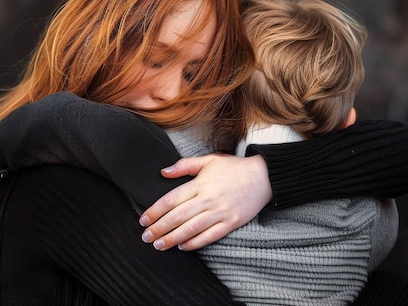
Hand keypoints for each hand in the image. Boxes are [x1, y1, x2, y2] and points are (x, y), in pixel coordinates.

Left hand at [139, 154, 271, 250]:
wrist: (264, 176)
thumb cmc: (235, 168)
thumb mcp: (209, 160)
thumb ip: (185, 165)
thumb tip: (164, 172)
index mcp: (200, 183)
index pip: (171, 199)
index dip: (155, 211)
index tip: (143, 219)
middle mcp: (208, 199)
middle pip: (178, 216)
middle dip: (159, 228)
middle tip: (146, 237)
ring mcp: (220, 212)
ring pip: (191, 228)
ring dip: (172, 238)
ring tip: (159, 245)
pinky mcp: (231, 222)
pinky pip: (210, 236)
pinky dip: (195, 243)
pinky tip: (183, 246)